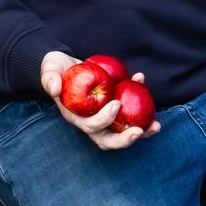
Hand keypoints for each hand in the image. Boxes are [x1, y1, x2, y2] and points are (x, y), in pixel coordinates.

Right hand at [40, 50, 161, 149]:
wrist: (64, 65)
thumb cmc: (56, 70)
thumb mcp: (49, 70)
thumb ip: (49, 78)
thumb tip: (55, 88)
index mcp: (76, 117)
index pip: (90, 127)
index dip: (104, 120)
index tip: (116, 104)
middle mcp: (91, 121)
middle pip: (108, 140)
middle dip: (125, 139)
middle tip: (140, 130)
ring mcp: (104, 117)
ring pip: (123, 132)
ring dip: (142, 131)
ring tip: (156, 126)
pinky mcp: (114, 107)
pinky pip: (130, 112)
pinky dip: (141, 104)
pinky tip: (142, 80)